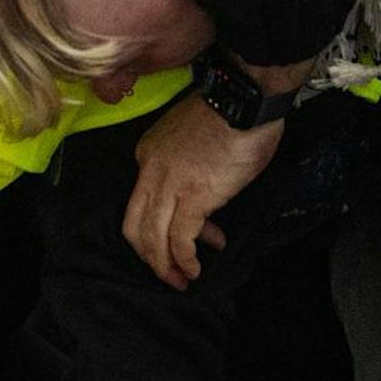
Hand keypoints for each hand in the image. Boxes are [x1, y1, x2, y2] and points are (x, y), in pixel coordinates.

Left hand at [122, 92, 279, 289]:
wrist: (244, 99)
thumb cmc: (230, 112)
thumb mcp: (194, 136)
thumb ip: (188, 165)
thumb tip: (204, 199)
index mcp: (148, 154)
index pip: (144, 202)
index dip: (163, 225)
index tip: (195, 232)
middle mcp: (150, 171)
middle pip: (136, 227)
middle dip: (150, 256)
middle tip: (169, 273)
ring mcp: (169, 185)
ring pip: (152, 239)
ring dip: (165, 266)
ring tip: (181, 280)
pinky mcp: (192, 198)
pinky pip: (180, 240)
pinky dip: (184, 260)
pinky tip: (195, 270)